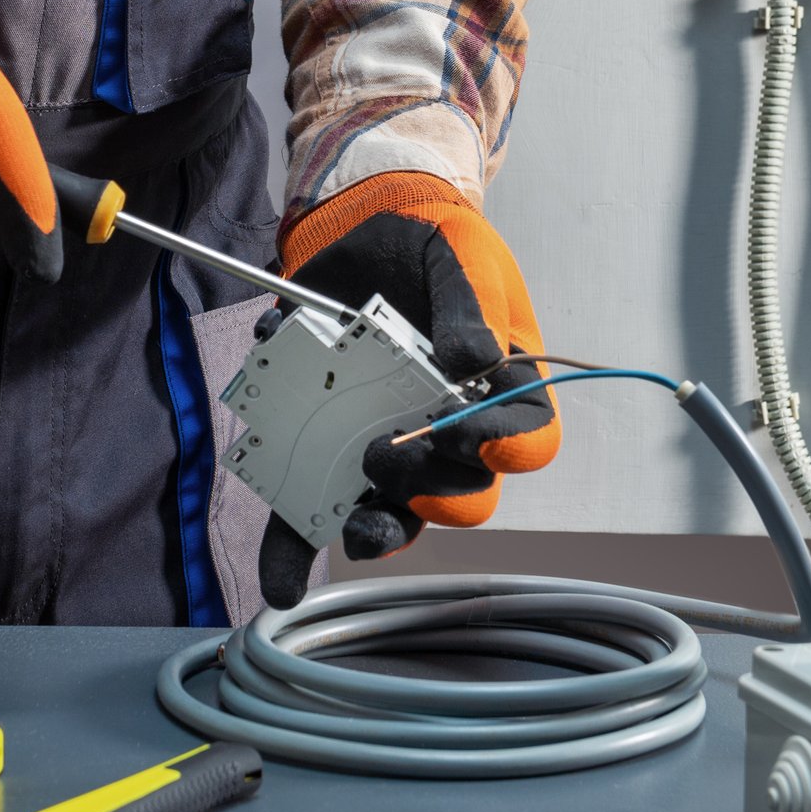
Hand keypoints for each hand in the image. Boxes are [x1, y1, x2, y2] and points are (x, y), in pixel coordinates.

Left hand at [256, 173, 560, 610]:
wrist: (370, 229)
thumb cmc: (437, 248)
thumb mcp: (464, 255)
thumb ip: (471, 303)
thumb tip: (471, 360)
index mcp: (505, 394)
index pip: (527, 444)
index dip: (503, 450)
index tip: (466, 430)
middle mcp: (452, 436)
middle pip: (464, 497)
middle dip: (430, 490)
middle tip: (384, 454)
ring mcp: (392, 449)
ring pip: (397, 517)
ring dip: (376, 532)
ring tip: (350, 527)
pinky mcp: (330, 451)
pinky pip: (317, 512)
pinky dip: (296, 549)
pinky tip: (283, 582)